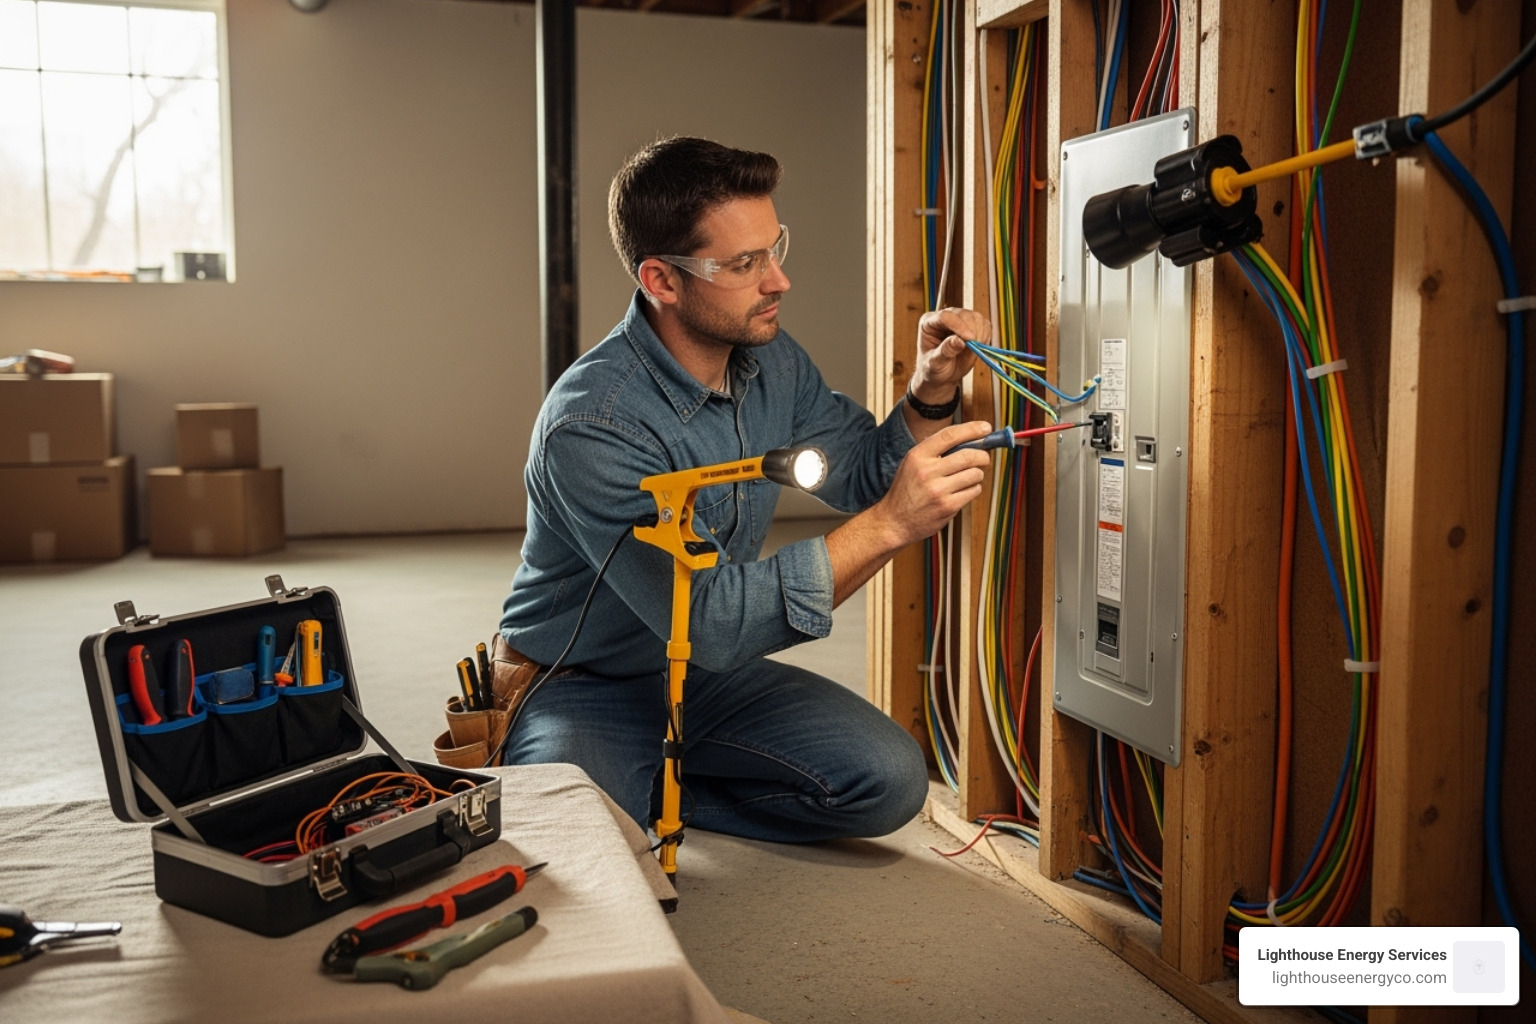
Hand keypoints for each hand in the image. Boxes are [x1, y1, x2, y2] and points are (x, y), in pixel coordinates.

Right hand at [874, 420, 993, 546]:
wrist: (894, 521)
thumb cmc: (906, 490)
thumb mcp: (911, 463)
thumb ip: (934, 451)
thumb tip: (967, 439)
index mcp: (918, 456)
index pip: (949, 435)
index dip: (971, 429)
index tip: (985, 428)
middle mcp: (927, 471)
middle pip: (968, 455)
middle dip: (982, 456)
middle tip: (983, 458)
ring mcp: (938, 490)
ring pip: (975, 474)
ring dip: (977, 474)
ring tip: (969, 477)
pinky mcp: (948, 506)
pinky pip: (973, 491)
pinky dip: (973, 489)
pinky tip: (962, 491)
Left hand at [911, 307, 990, 403]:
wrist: (943, 374)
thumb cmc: (933, 368)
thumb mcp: (935, 364)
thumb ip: (945, 351)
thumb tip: (959, 341)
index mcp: (929, 323)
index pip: (945, 317)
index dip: (959, 325)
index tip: (969, 339)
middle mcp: (944, 318)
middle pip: (963, 315)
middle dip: (972, 331)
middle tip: (973, 348)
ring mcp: (959, 320)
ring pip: (976, 318)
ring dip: (979, 334)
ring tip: (973, 350)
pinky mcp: (972, 325)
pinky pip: (984, 325)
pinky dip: (985, 336)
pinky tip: (977, 347)